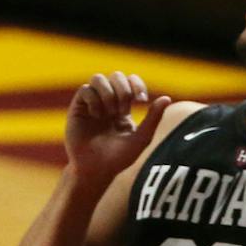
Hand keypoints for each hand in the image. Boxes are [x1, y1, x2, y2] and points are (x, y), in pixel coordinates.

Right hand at [64, 73, 169, 187]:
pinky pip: (85, 89)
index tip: (141, 100)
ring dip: (108, 93)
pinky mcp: (77, 107)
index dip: (136, 84)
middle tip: (123, 110)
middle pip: (116, 76)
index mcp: (122, 106)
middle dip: (123, 90)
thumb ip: (153, 118)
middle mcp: (106, 102)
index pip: (130, 81)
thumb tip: (167, 98)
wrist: (95, 170)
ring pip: (98, 78)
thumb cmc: (118, 158)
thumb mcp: (140, 138)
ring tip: (110, 113)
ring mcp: (91, 103)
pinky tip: (97, 116)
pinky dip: (94, 100)